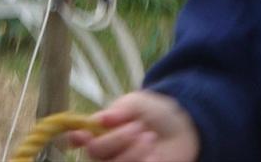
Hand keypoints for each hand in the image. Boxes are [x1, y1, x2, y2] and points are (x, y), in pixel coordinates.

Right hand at [67, 91, 199, 161]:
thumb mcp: (137, 103)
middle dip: (116, 140)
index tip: (83, 135)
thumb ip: (120, 110)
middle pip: (95, 153)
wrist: (185, 128)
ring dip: (133, 153)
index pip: (77, 138)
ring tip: (150, 138)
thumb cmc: (155, 112)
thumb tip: (101, 120)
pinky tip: (156, 156)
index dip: (75, 138)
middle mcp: (107, 150)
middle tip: (138, 128)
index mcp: (100, 130)